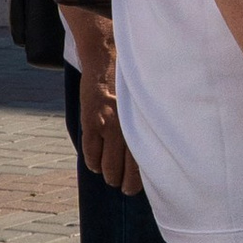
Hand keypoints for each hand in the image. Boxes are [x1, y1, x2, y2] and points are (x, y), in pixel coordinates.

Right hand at [61, 9, 140, 194]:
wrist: (108, 55)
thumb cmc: (132, 79)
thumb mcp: (147, 102)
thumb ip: (147, 125)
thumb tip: (152, 149)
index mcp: (145, 125)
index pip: (145, 164)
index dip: (140, 180)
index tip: (138, 186)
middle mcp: (129, 129)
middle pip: (125, 170)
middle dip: (124, 182)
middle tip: (124, 187)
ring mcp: (108, 126)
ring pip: (107, 165)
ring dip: (108, 174)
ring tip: (110, 176)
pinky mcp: (91, 120)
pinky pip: (90, 151)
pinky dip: (92, 162)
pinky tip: (95, 164)